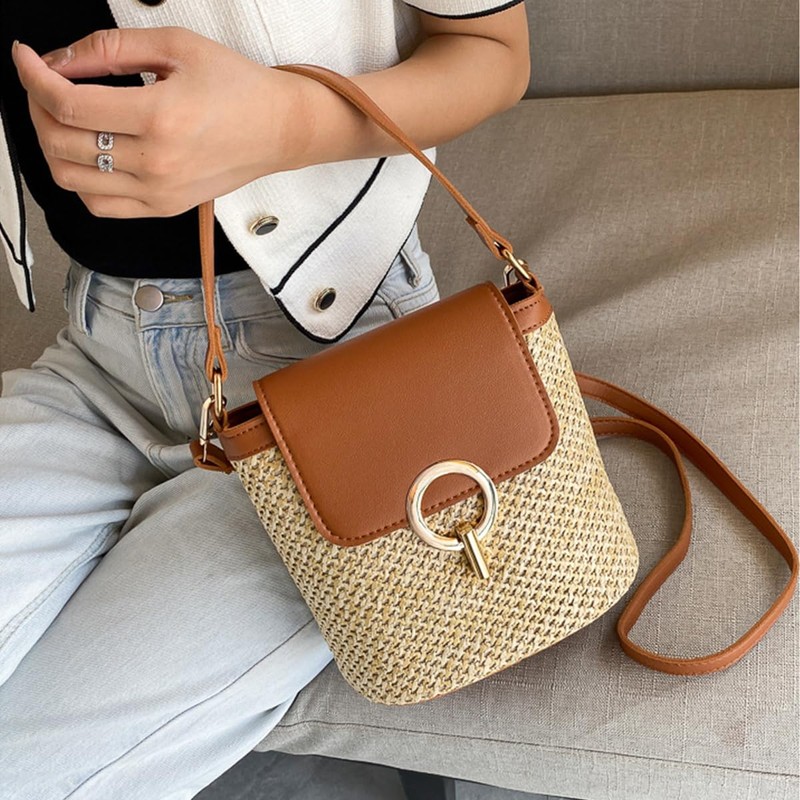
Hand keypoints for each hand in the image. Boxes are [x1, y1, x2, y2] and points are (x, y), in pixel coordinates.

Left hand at [11, 28, 309, 218]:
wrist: (279, 130)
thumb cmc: (238, 87)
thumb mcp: (177, 46)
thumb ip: (111, 48)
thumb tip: (60, 60)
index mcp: (160, 117)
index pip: (68, 105)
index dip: (32, 77)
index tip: (25, 58)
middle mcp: (157, 163)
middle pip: (61, 143)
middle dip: (37, 106)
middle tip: (44, 84)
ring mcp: (159, 192)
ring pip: (71, 180)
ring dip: (51, 145)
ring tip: (62, 120)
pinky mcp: (164, 207)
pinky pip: (99, 206)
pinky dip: (79, 181)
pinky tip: (87, 155)